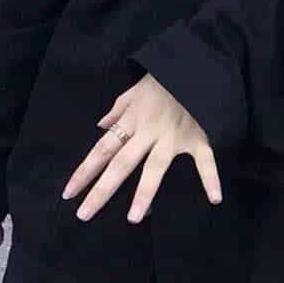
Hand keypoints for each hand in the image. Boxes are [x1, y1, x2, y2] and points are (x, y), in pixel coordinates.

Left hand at [61, 73, 221, 224]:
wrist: (193, 64)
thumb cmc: (163, 78)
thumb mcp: (134, 88)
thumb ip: (117, 109)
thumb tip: (100, 126)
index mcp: (132, 120)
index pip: (103, 149)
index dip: (85, 170)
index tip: (69, 193)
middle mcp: (149, 131)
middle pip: (122, 163)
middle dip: (102, 189)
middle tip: (84, 214)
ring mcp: (173, 136)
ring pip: (155, 167)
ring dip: (144, 193)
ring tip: (133, 219)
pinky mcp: (198, 138)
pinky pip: (205, 161)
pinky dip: (211, 178)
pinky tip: (215, 198)